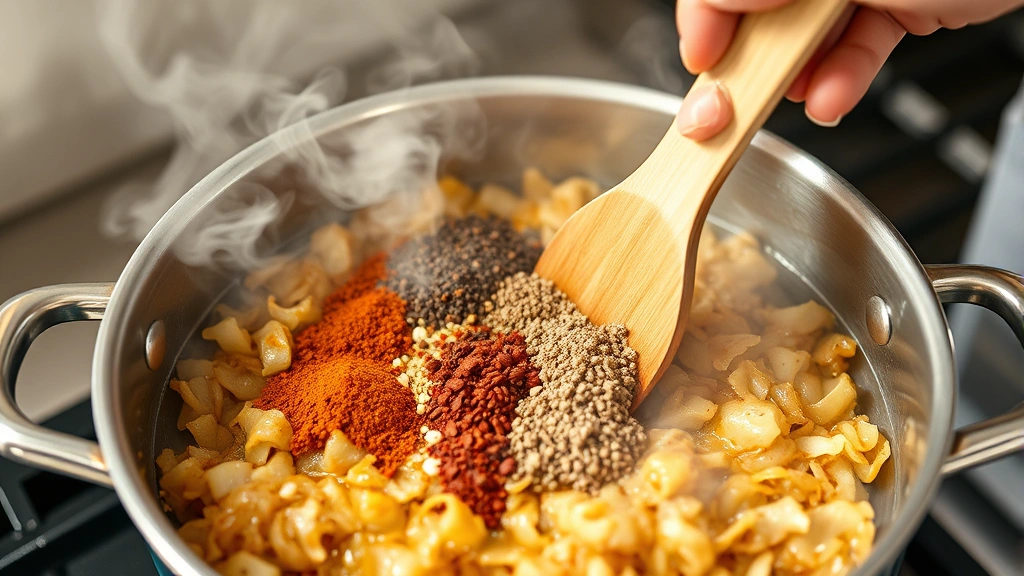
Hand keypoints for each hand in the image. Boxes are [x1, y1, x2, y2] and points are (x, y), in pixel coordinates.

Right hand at [675, 0, 1023, 139]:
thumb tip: (714, 7)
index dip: (706, 18)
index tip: (702, 60)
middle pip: (762, 11)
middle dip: (754, 60)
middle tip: (734, 103)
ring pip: (806, 35)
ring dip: (800, 78)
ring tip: (806, 98)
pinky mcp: (895, 5)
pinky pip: (854, 45)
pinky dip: (842, 77)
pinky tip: (834, 97)